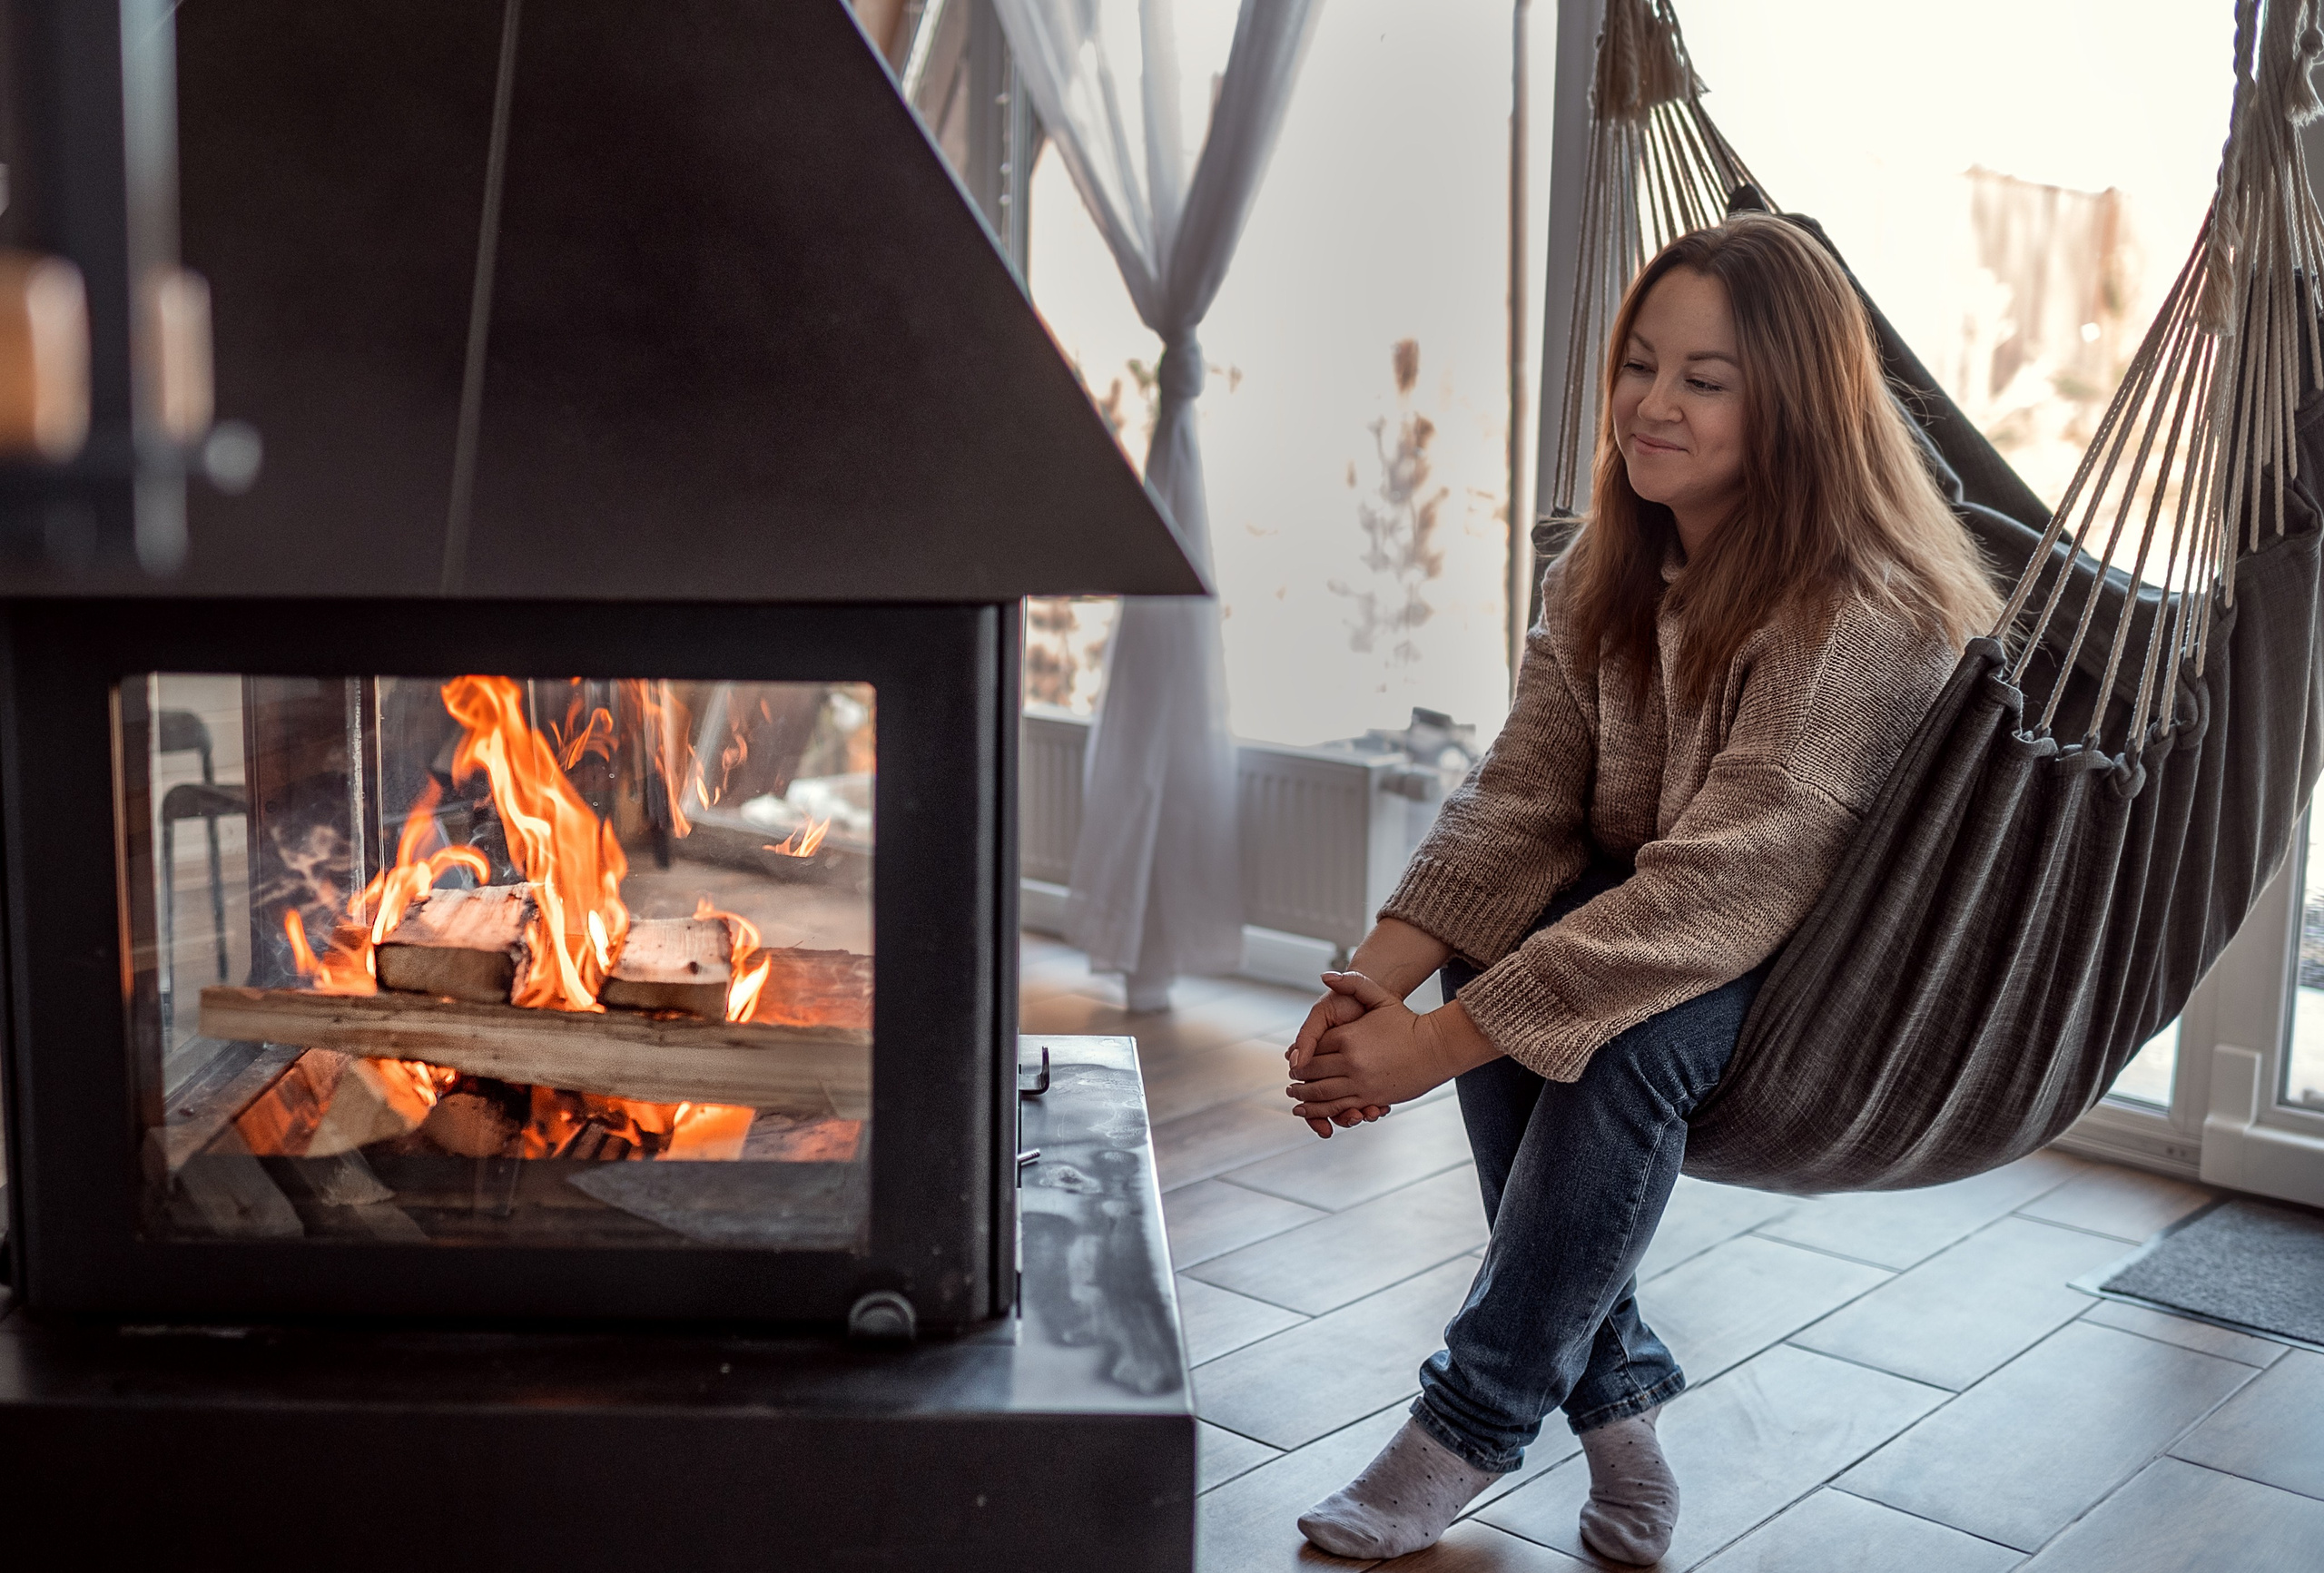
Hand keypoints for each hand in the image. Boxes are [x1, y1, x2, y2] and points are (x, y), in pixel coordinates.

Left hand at [1286, 972, 1501, 1124]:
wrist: (1436, 1047)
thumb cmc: (1407, 1021)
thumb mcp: (1380, 997)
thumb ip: (1352, 983)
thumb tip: (1325, 975)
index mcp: (1347, 1037)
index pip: (1312, 1049)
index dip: (1300, 1056)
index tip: (1293, 1061)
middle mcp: (1350, 1061)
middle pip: (1312, 1072)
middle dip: (1298, 1078)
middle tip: (1290, 1082)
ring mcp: (1360, 1082)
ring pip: (1321, 1094)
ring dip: (1304, 1098)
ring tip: (1295, 1099)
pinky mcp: (1371, 1098)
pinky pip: (1339, 1107)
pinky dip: (1321, 1112)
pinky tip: (1310, 1111)